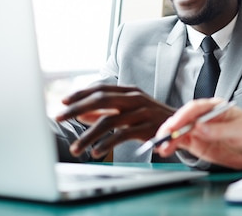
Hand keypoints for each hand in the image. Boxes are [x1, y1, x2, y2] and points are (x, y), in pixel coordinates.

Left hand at [55, 84, 175, 158]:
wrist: (182, 127)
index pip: (101, 89)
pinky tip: (96, 152)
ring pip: (108, 120)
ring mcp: (141, 112)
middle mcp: (135, 98)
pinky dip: (107, 144)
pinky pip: (122, 135)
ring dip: (88, 135)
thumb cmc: (151, 118)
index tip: (63, 102)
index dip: (81, 94)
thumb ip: (106, 111)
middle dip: (77, 108)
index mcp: (130, 91)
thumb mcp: (128, 111)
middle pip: (101, 100)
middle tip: (59, 117)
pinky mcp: (147, 128)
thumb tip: (80, 113)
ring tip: (76, 148)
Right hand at [155, 98, 241, 169]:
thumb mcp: (239, 131)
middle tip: (164, 136)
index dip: (184, 115)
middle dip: (172, 126)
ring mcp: (200, 130)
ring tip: (161, 146)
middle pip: (184, 118)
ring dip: (169, 137)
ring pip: (179, 131)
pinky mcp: (198, 143)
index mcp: (216, 107)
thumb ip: (219, 130)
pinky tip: (165, 150)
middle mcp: (205, 117)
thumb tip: (199, 128)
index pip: (196, 108)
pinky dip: (172, 146)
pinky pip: (182, 142)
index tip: (176, 124)